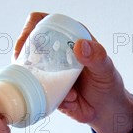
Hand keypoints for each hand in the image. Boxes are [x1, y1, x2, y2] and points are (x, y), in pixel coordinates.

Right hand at [14, 11, 132, 132]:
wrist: (107, 110)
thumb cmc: (108, 84)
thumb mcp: (106, 69)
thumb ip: (97, 56)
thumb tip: (80, 45)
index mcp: (68, 36)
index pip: (41, 22)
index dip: (29, 29)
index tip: (26, 45)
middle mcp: (55, 52)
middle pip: (27, 47)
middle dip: (24, 60)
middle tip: (34, 73)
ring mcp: (49, 71)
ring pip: (29, 72)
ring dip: (44, 85)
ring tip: (71, 95)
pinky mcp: (47, 90)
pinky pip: (40, 93)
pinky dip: (56, 99)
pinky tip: (73, 101)